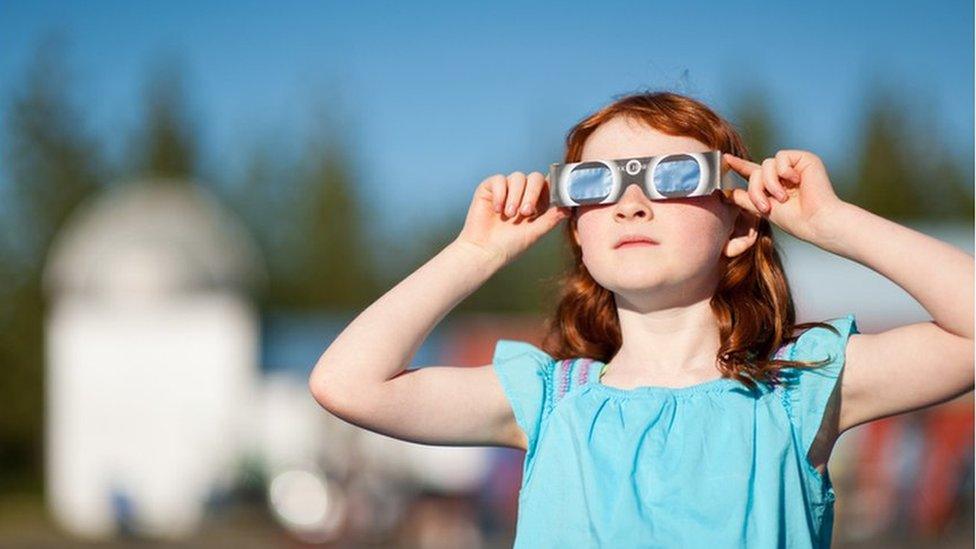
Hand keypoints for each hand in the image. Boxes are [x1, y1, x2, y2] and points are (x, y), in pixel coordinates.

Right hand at [455, 171, 570, 265]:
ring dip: (515, 196)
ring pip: (517, 177)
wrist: (484, 251)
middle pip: (534, 178)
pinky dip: (500, 194)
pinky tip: (497, 210)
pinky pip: (499, 180)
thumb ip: (551, 218)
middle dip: (532, 193)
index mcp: (536, 202)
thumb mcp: (535, 232)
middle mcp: (522, 193)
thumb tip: (569, 207)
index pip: (548, 184)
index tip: (556, 192)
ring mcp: (506, 189)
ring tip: (509, 215)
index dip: (553, 184)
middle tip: (525, 212)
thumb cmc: (509, 245)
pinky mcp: (489, 188)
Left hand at [723, 150, 847, 242]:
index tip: (724, 158)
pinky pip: (781, 157)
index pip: (753, 172)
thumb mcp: (763, 209)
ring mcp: (793, 166)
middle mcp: (783, 174)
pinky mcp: (804, 159)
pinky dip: (784, 171)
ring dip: (769, 183)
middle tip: (765, 206)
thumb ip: (746, 199)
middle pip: (756, 171)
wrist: (816, 221)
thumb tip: (728, 192)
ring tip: (782, 198)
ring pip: (766, 164)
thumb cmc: (794, 220)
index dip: (738, 166)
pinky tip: (796, 181)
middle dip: (756, 189)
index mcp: (773, 186)